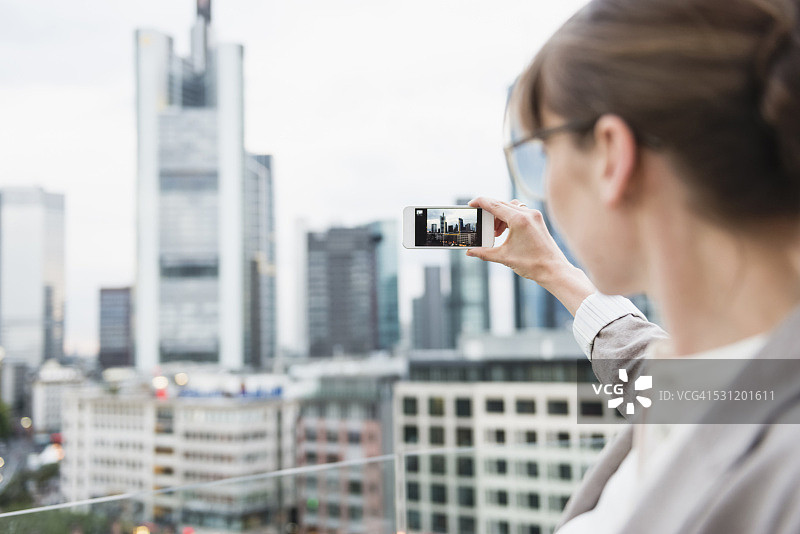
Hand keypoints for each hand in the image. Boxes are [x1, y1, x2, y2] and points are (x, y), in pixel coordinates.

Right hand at [466, 196, 595, 315]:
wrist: (554, 270)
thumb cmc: (532, 264)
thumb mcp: (504, 257)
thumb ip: (484, 252)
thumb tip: (470, 252)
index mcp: (519, 219)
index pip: (494, 205)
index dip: (480, 202)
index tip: (471, 204)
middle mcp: (528, 214)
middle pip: (502, 204)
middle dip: (489, 212)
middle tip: (480, 221)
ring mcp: (534, 216)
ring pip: (511, 207)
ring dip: (500, 216)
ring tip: (495, 232)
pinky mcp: (538, 220)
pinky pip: (520, 212)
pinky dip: (509, 218)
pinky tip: (505, 232)